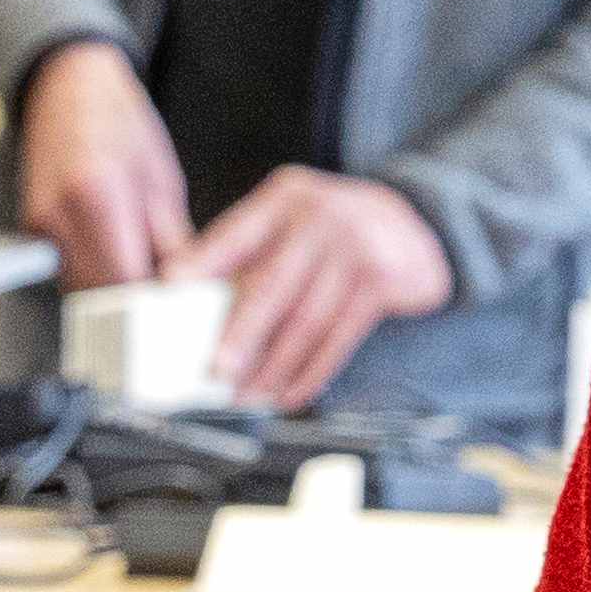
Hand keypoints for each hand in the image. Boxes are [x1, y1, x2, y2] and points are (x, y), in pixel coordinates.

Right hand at [16, 39, 189, 290]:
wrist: (69, 89)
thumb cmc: (120, 124)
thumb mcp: (163, 181)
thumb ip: (171, 241)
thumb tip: (187, 291)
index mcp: (98, 194)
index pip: (127, 281)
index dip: (155, 303)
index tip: (178, 307)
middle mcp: (59, 213)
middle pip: (100, 294)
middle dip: (135, 302)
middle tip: (165, 292)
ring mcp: (40, 224)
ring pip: (81, 290)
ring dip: (113, 290)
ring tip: (139, 260)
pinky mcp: (32, 229)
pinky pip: (67, 272)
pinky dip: (94, 273)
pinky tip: (113, 249)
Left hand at [168, 166, 447, 409]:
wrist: (416, 226)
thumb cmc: (334, 229)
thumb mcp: (292, 217)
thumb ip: (247, 247)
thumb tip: (190, 291)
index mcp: (287, 198)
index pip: (239, 231)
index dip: (205, 258)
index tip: (173, 282)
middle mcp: (322, 219)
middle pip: (274, 284)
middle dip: (242, 333)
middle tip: (217, 368)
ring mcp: (355, 252)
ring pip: (306, 321)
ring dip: (274, 366)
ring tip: (249, 394)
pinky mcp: (380, 285)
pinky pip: (339, 338)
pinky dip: (311, 373)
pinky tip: (290, 393)